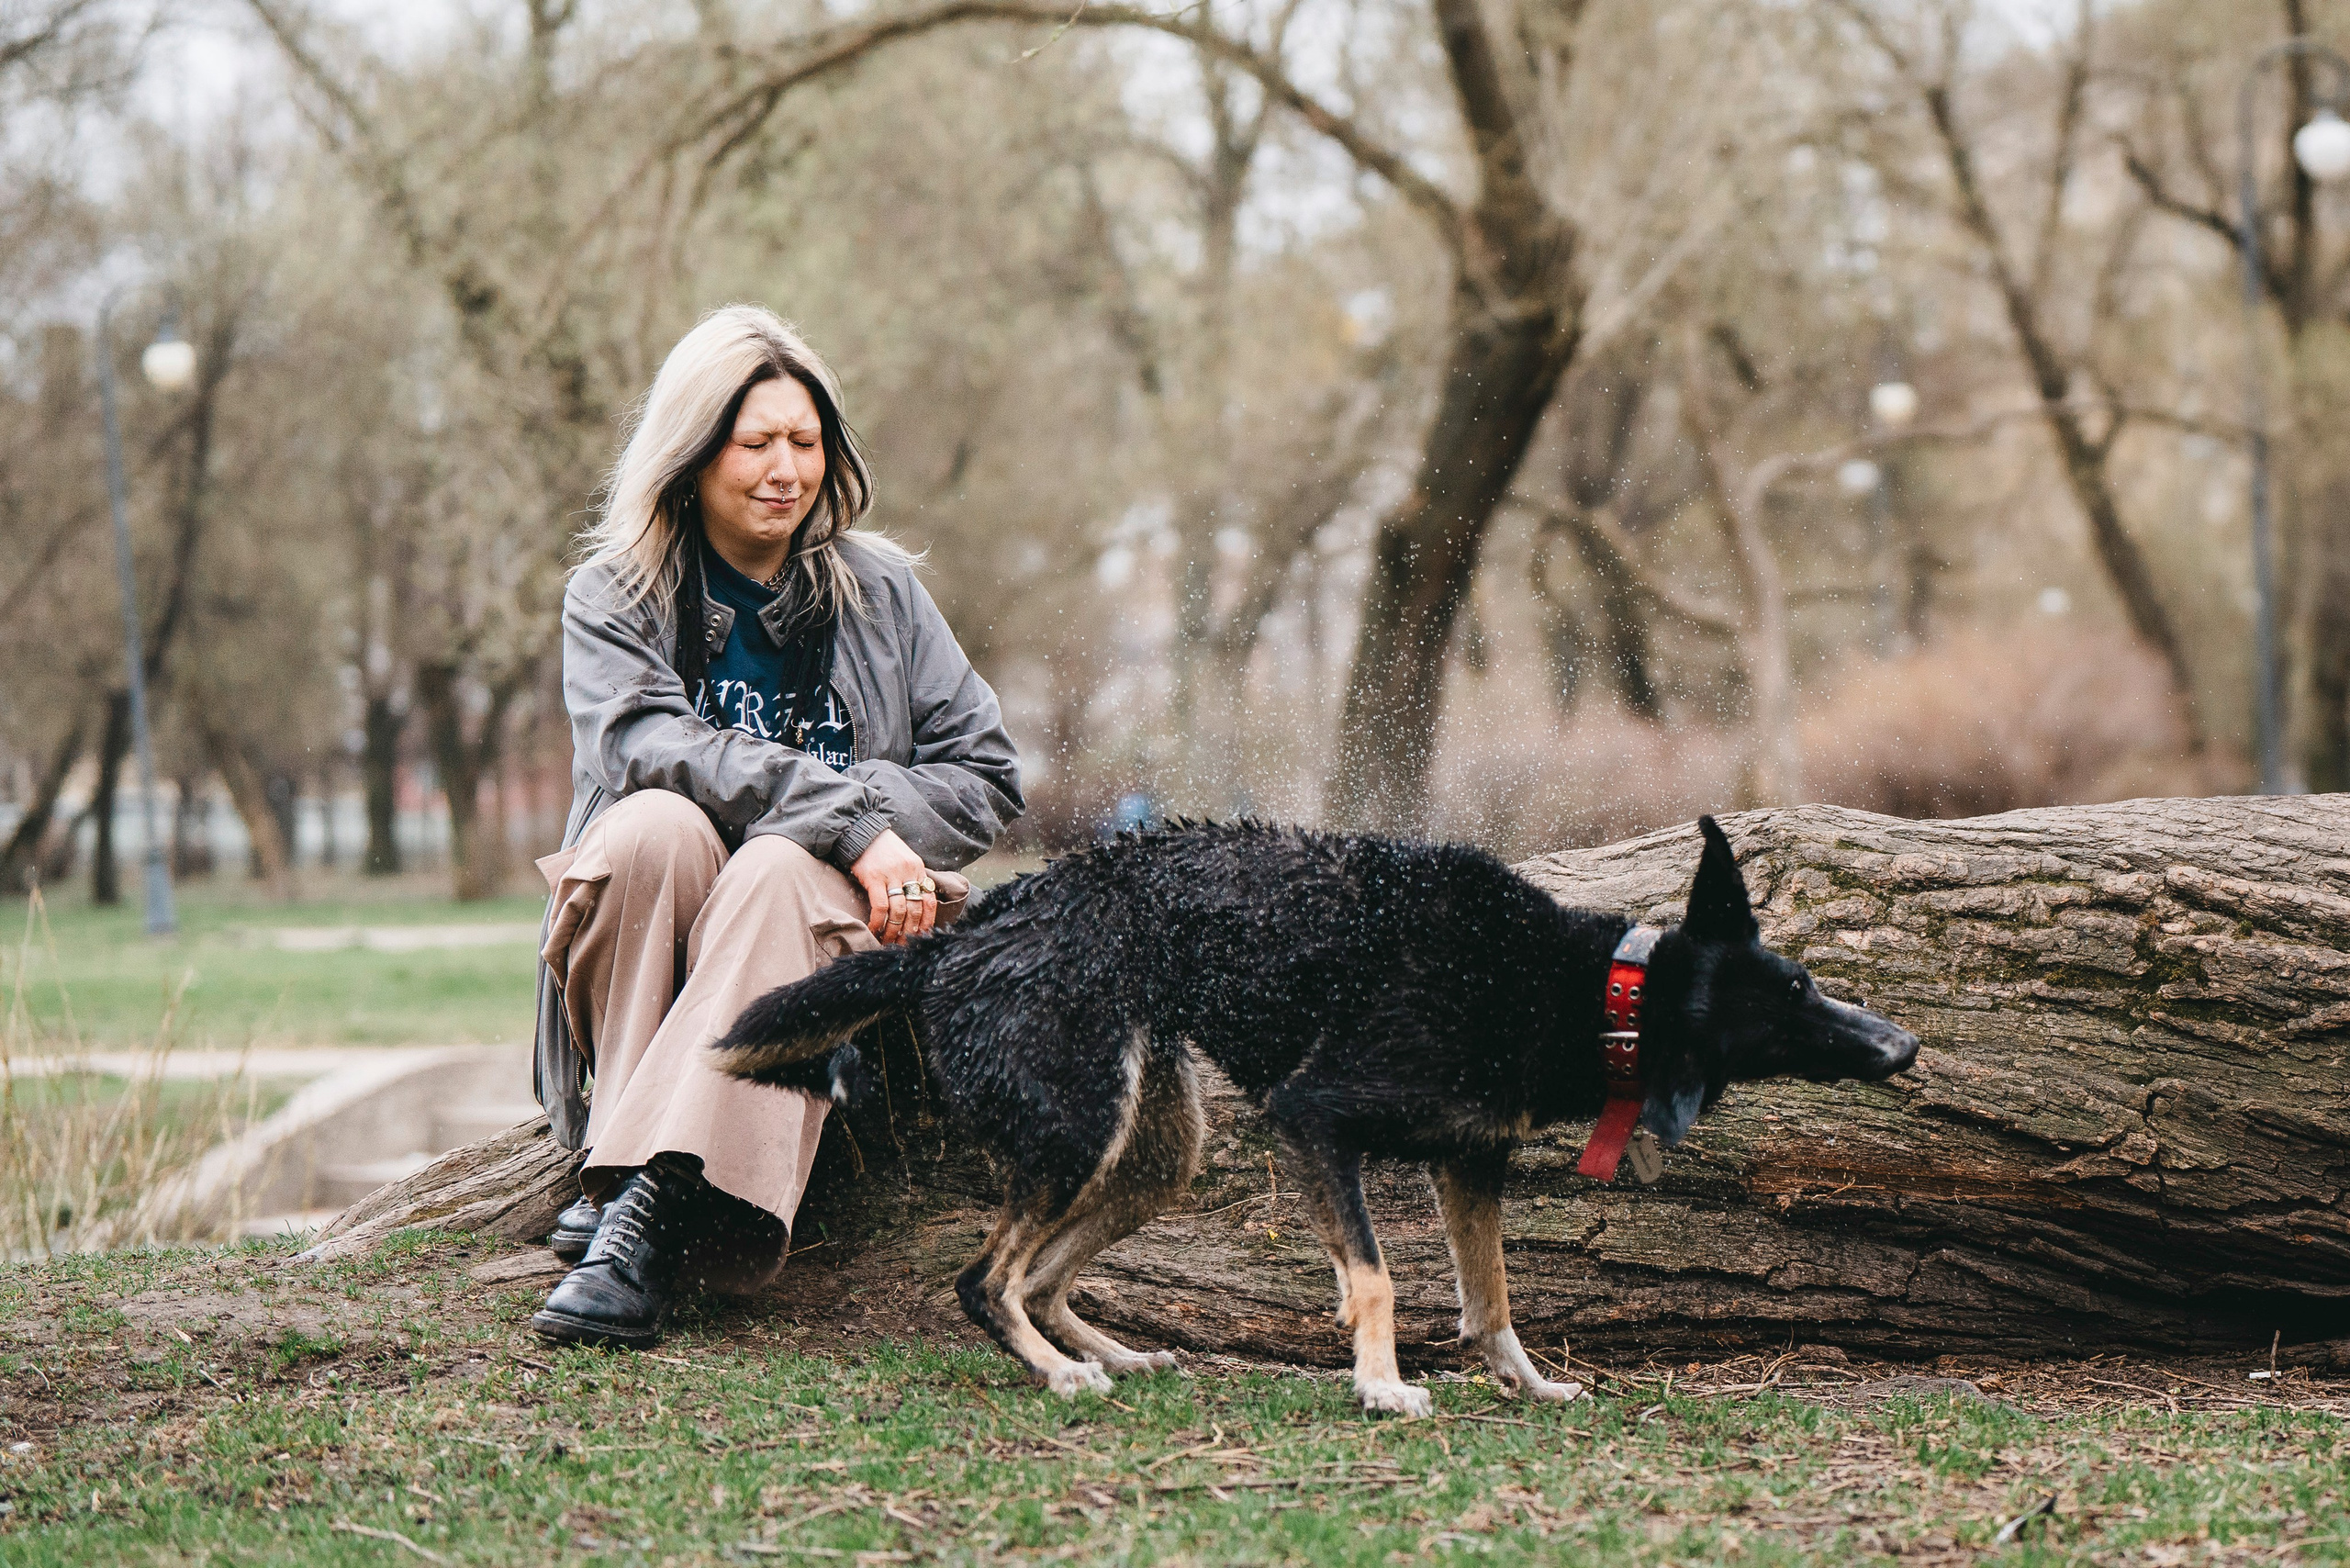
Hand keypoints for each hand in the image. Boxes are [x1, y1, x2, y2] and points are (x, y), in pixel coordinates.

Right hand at [849, 828, 936, 944]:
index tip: (921, 936)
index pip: (930, 900)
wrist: (861, 831)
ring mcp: (892, 875)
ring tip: (888, 942)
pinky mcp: (874, 877)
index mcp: (918, 869)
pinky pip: (880, 906)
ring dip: (894, 931)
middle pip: (915, 909)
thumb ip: (910, 878)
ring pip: (899, 911)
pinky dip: (878, 922)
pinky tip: (873, 930)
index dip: (927, 921)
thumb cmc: (881, 849)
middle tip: (903, 945)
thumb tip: (912, 906)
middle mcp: (908, 872)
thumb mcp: (903, 860)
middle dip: (910, 931)